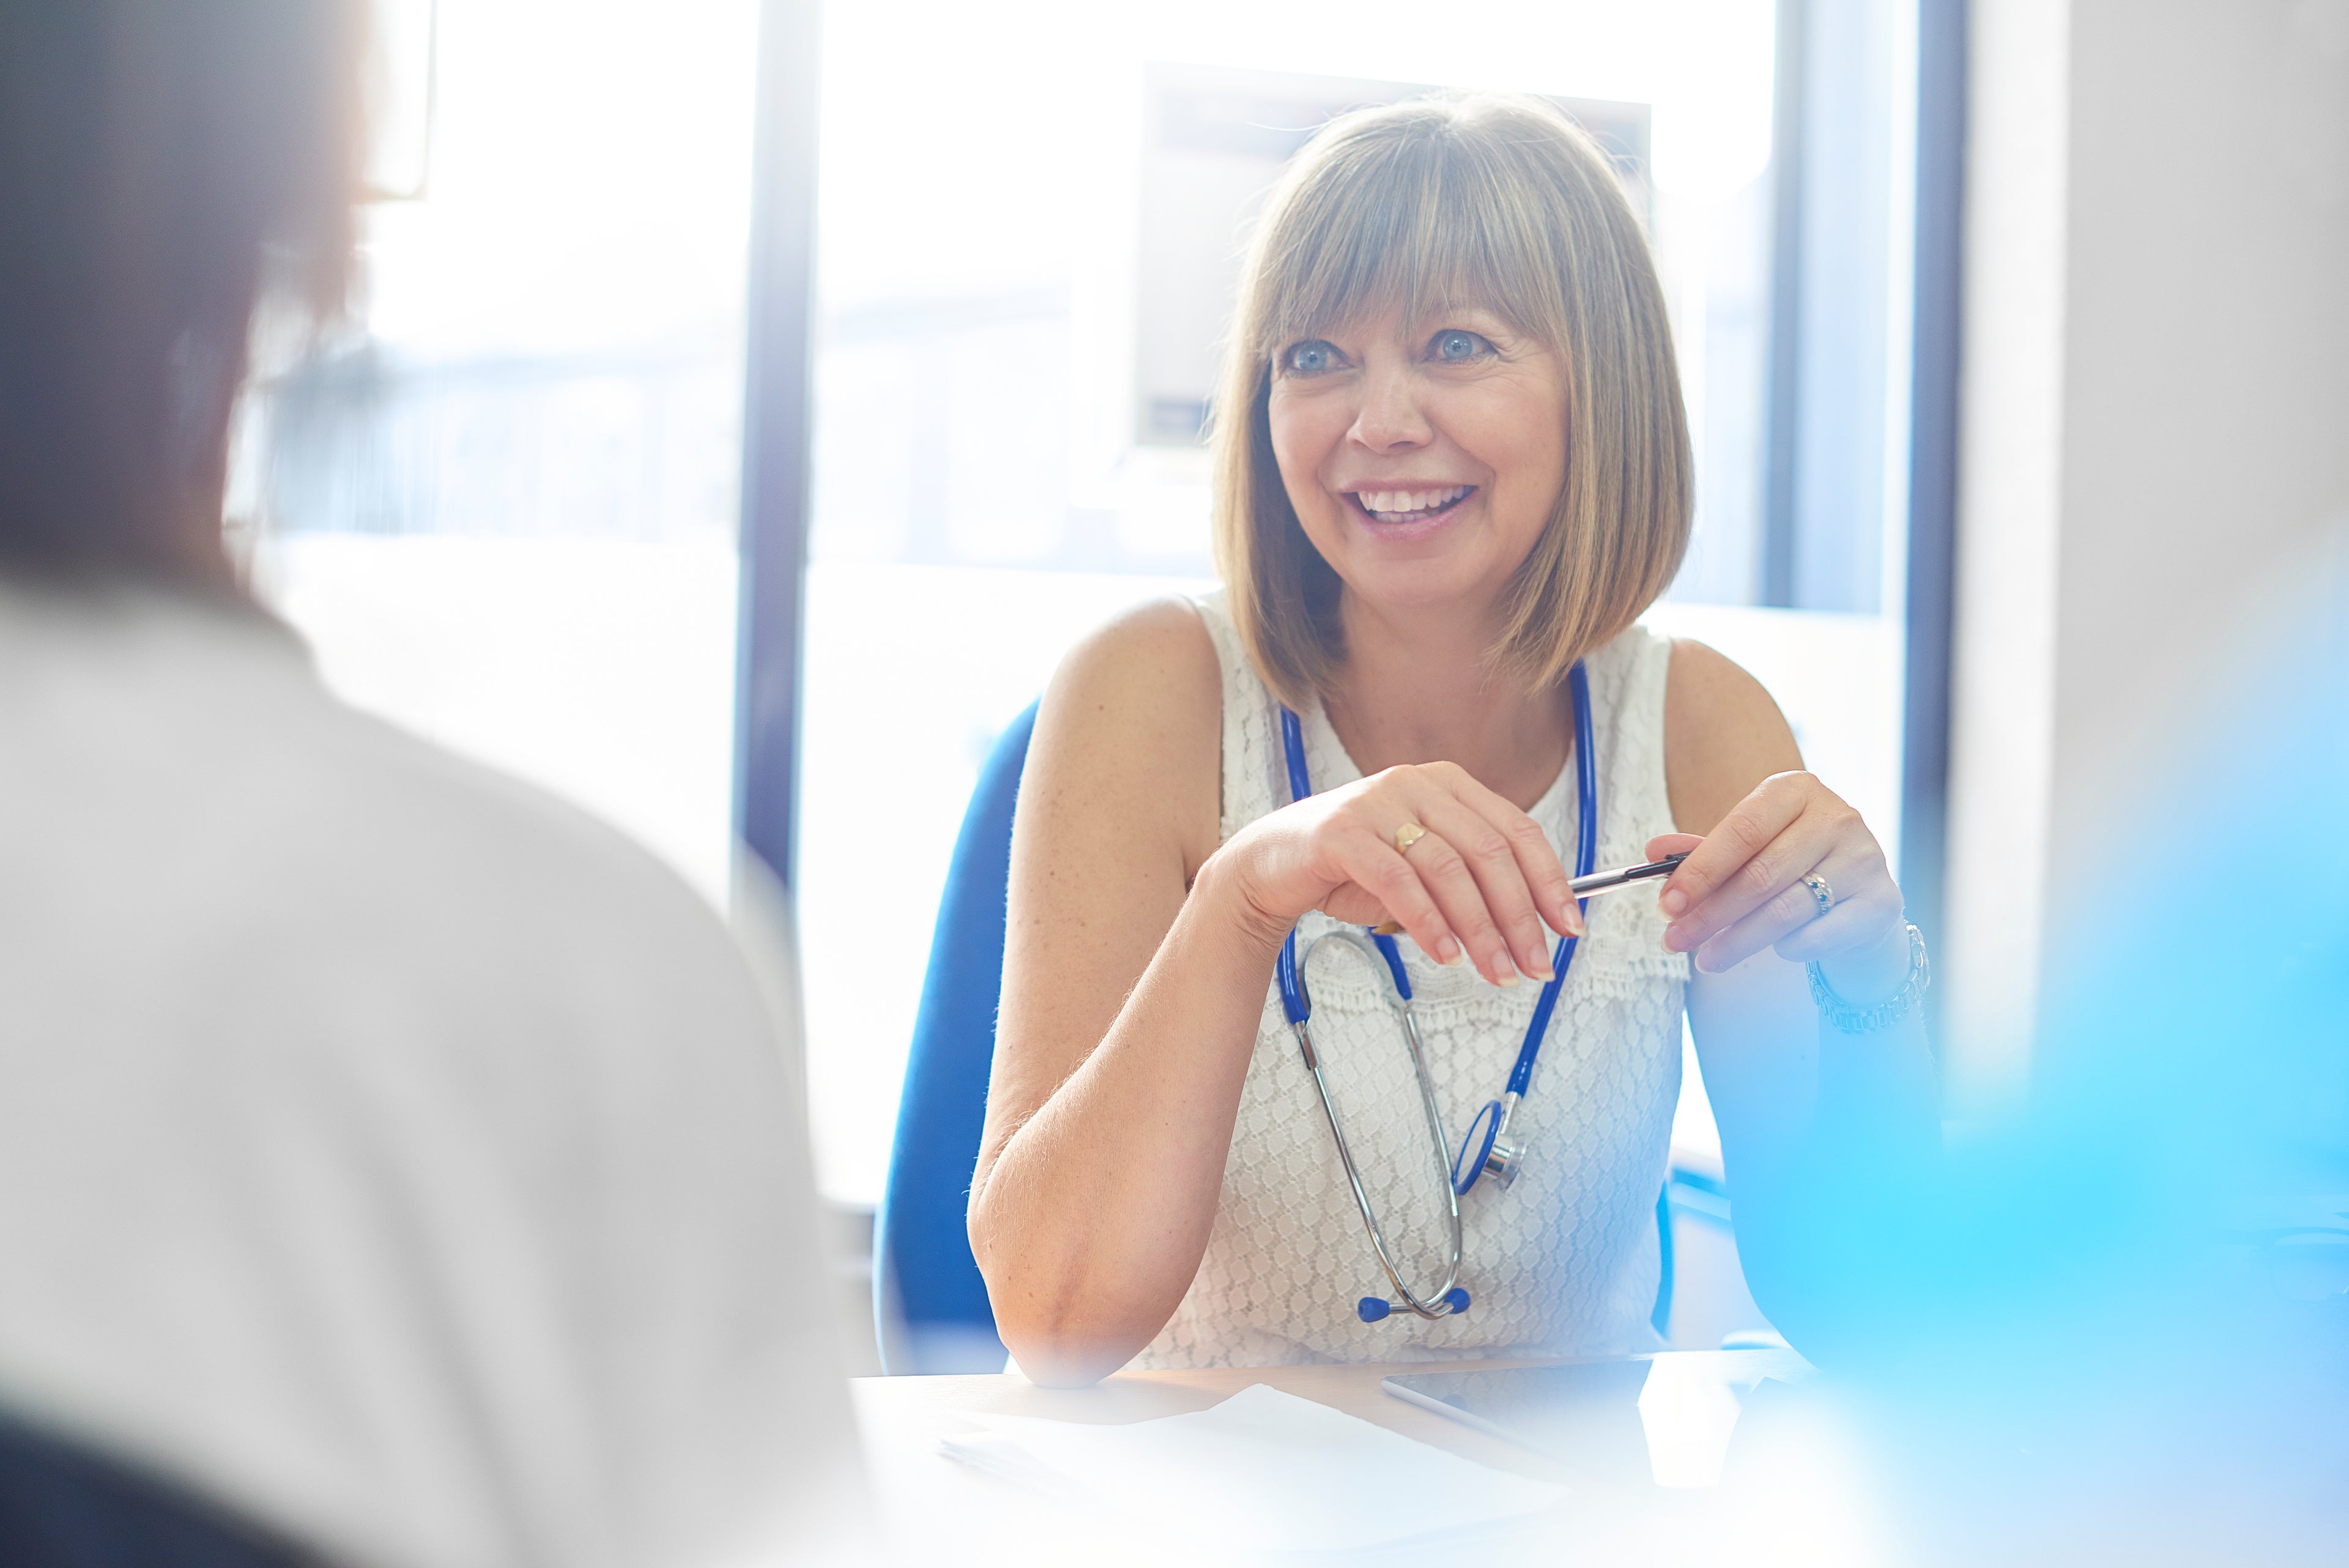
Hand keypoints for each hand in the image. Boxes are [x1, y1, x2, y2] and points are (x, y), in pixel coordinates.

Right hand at [1216, 761, 1585, 988]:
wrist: (1272, 866)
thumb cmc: (1355, 869)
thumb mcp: (1423, 870)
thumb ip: (1470, 884)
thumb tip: (1534, 927)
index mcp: (1447, 784)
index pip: (1517, 830)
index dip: (1550, 881)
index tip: (1570, 928)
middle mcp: (1416, 782)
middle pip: (1489, 852)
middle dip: (1520, 916)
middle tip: (1536, 965)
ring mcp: (1377, 803)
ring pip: (1449, 870)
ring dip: (1481, 930)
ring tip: (1496, 973)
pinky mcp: (1341, 832)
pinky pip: (1399, 882)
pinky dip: (1429, 923)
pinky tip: (1446, 956)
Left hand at [1647, 771, 1909, 1002]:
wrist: (1860, 895)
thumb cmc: (1792, 864)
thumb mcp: (1749, 849)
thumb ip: (1703, 851)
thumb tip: (1653, 853)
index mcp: (1796, 790)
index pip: (1742, 830)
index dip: (1700, 871)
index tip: (1666, 905)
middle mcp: (1837, 817)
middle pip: (1761, 874)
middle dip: (1710, 914)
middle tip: (1675, 941)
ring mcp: (1865, 858)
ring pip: (1787, 909)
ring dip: (1738, 940)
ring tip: (1706, 959)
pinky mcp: (1882, 901)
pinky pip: (1819, 934)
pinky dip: (1788, 948)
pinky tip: (1775, 951)